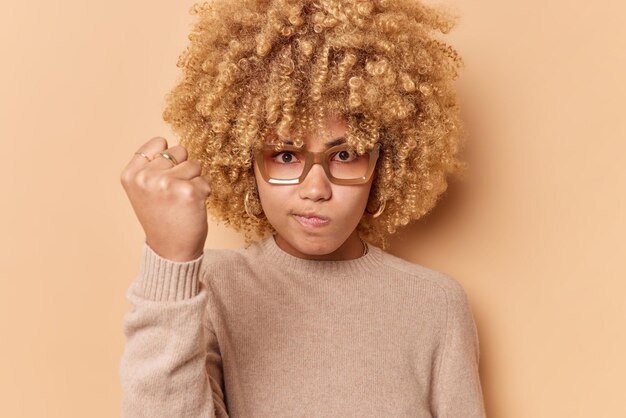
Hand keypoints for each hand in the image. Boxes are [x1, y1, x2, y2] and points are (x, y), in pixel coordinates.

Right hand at [120, 137, 211, 261]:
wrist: (171, 250)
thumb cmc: (161, 218)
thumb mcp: (143, 190)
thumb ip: (151, 167)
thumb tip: (169, 145)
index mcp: (131, 174)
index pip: (159, 142)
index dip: (168, 158)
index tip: (164, 177)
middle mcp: (146, 177)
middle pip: (179, 151)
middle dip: (182, 169)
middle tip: (174, 194)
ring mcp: (167, 184)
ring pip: (195, 164)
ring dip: (194, 181)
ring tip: (182, 201)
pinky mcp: (189, 192)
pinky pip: (205, 181)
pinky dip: (204, 193)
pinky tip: (192, 208)